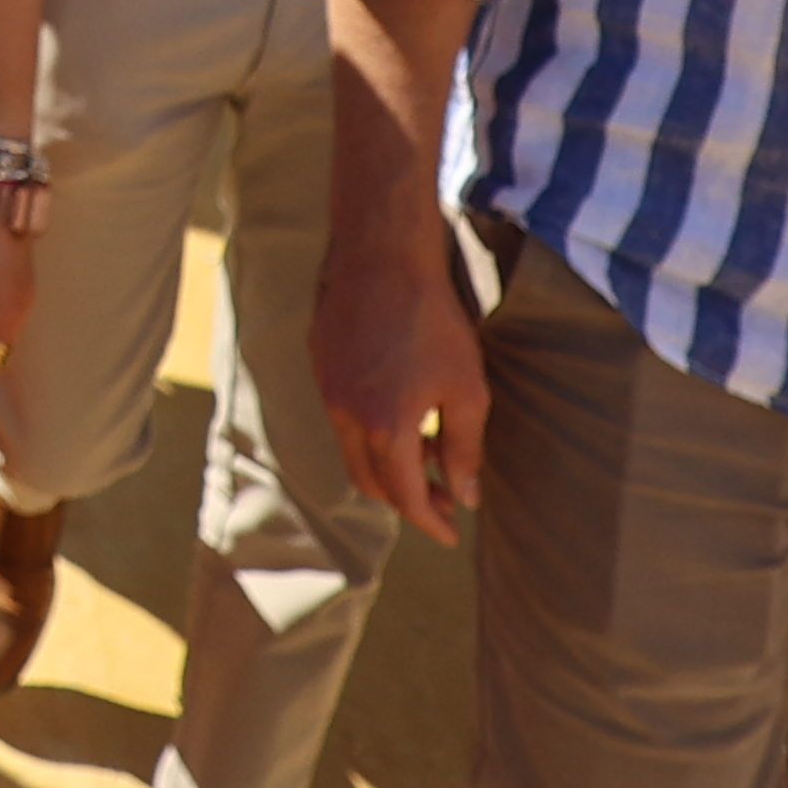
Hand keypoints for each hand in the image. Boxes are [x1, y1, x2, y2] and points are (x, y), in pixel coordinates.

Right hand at [314, 223, 488, 545]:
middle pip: (370, 482)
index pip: (405, 497)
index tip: (451, 533)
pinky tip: (401, 412)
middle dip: (407, 500)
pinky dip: (370, 432)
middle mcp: (347, 416)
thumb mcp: (467, 389)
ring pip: (353, 450)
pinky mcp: (320, 363)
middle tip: (444, 499)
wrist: (383, 255)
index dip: (431, 521)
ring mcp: (327, 389)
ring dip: (388, 465)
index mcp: (385, 428)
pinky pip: (342, 416)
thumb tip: (464, 496)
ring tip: (428, 455)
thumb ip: (464, 450)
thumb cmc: (434, 321)